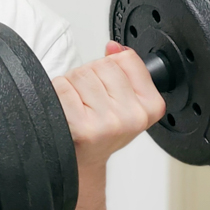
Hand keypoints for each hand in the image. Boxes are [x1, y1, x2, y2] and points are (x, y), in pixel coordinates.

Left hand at [53, 41, 165, 170]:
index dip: (111, 68)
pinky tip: (67, 111)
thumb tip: (114, 47)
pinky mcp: (82, 127)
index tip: (110, 88)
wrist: (82, 163)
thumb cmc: (101, 130)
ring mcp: (108, 123)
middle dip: (91, 76)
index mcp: (150, 107)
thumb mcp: (126, 101)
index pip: (127, 59)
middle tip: (90, 101)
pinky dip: (59, 93)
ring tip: (78, 106)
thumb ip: (124, 69)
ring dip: (73, 84)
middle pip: (102, 64)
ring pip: (81, 73)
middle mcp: (132, 116)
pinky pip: (63, 87)